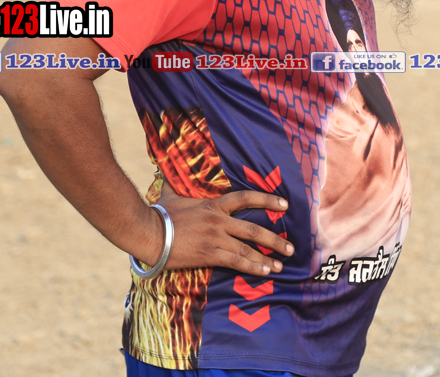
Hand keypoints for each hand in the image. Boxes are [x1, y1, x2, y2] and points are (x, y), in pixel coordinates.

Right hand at [142, 185, 294, 276]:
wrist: (148, 233)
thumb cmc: (159, 215)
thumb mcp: (171, 194)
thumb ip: (175, 182)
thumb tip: (164, 166)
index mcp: (214, 205)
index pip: (246, 198)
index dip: (267, 199)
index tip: (285, 204)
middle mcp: (219, 221)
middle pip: (254, 229)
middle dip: (275, 239)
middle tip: (291, 247)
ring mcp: (215, 239)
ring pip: (248, 249)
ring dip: (266, 257)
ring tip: (281, 265)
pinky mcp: (208, 255)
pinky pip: (236, 262)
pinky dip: (252, 267)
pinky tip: (264, 272)